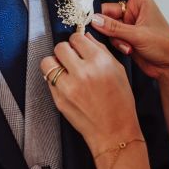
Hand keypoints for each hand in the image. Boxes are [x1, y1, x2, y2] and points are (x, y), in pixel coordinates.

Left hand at [40, 33, 142, 154]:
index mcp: (100, 61)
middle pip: (60, 47)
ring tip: (65, 69)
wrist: (114, 131)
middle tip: (72, 58)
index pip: (77, 38)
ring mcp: (68, 86)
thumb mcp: (118, 70)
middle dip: (66, 50)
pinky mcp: (59, 99)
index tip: (79, 46)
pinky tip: (66, 84)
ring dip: (55, 63)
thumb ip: (101, 50)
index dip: (78, 41)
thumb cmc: (120, 102)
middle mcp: (83, 72)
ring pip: (48, 62)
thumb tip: (86, 36)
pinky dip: (55, 79)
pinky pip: (49, 80)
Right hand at [91, 0, 168, 80]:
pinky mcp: (125, 38)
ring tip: (127, 45)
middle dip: (107, 21)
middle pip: (109, 8)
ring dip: (114, 36)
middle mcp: (133, 11)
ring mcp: (128, 25)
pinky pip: (112, 37)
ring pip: (108, 25)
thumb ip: (114, 27)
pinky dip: (117, 43)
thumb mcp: (138, 34)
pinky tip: (128, 50)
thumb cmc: (164, 45)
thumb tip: (94, 20)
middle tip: (108, 31)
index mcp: (141, 1)